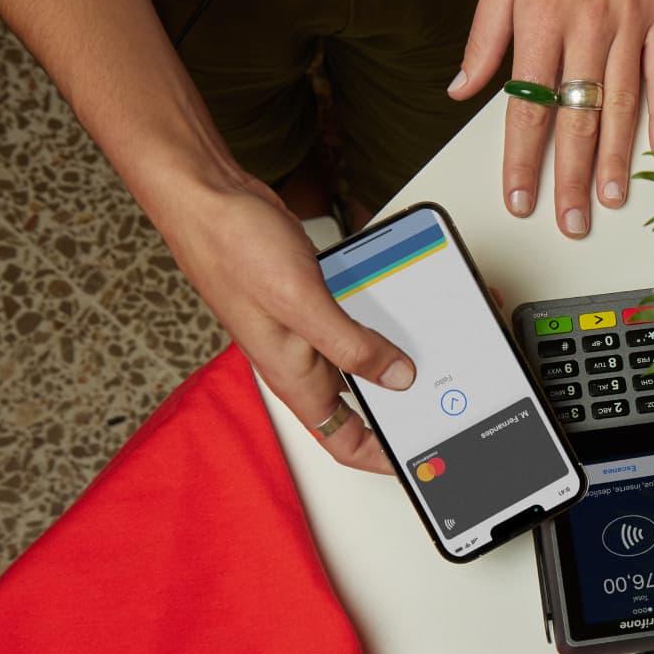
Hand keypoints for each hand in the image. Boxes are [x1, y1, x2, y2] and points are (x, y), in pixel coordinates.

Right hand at [150, 171, 413, 472]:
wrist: (209, 196)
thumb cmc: (232, 249)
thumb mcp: (301, 302)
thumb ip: (351, 345)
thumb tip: (397, 377)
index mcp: (293, 377)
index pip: (341, 439)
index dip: (381, 456)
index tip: (420, 457)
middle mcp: (299, 358)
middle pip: (359, 402)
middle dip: (401, 403)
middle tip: (444, 400)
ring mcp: (305, 327)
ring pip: (359, 357)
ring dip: (395, 354)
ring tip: (434, 350)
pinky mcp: (310, 296)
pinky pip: (354, 318)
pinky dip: (381, 315)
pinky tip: (404, 303)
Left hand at [449, 0, 653, 238]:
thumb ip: (484, 37)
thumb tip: (463, 88)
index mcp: (541, 19)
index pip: (528, 107)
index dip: (523, 159)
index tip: (520, 195)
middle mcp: (586, 27)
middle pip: (578, 119)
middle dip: (571, 178)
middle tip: (570, 220)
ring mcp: (628, 24)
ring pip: (622, 106)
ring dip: (617, 160)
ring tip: (611, 199)